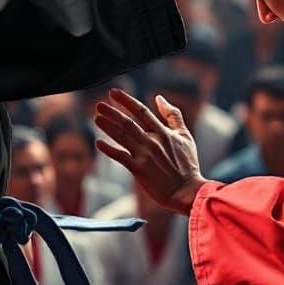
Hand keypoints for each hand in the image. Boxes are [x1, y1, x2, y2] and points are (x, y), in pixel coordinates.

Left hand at [94, 90, 207, 214]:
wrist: (187, 191)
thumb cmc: (187, 164)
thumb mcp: (185, 135)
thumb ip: (173, 115)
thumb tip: (159, 97)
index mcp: (163, 132)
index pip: (141, 111)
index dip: (126, 101)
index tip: (113, 92)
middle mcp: (152, 141)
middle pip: (128, 122)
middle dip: (112, 112)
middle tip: (98, 105)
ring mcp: (145, 156)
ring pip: (122, 137)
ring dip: (108, 127)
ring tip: (96, 119)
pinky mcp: (139, 170)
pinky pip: (120, 157)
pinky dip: (109, 149)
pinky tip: (98, 143)